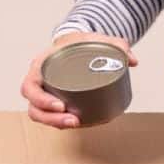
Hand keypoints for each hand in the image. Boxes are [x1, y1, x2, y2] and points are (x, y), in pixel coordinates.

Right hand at [21, 32, 136, 128]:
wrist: (76, 41)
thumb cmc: (81, 40)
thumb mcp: (98, 39)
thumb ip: (117, 46)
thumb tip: (133, 61)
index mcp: (41, 65)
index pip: (30, 87)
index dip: (42, 100)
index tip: (61, 106)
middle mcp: (38, 80)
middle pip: (34, 106)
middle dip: (52, 118)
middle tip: (73, 121)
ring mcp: (45, 91)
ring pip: (41, 114)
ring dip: (55, 123)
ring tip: (77, 124)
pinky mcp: (54, 99)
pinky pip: (51, 114)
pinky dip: (60, 122)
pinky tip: (76, 124)